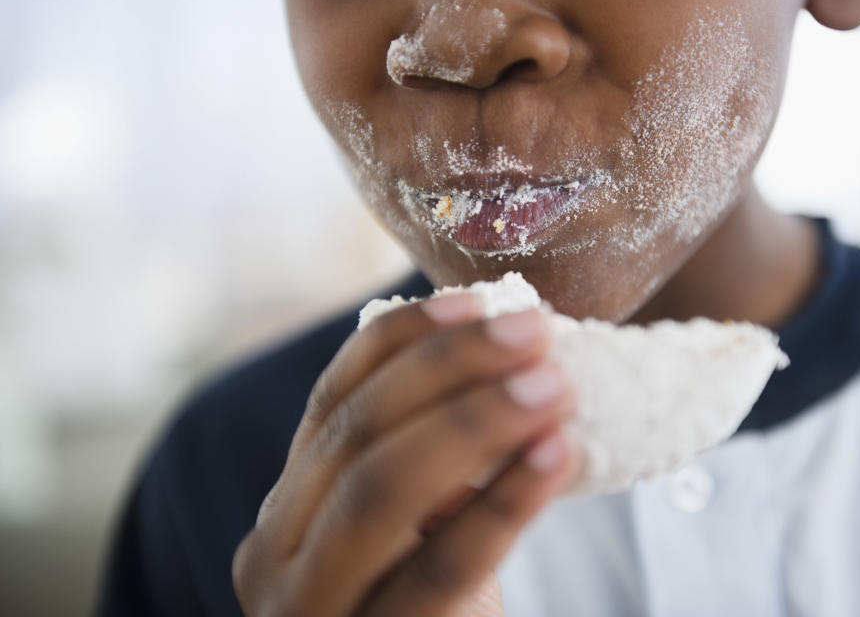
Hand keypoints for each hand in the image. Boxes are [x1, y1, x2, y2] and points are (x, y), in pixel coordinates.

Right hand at [232, 293, 579, 615]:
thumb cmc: (432, 612)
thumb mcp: (417, 531)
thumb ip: (435, 460)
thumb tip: (514, 357)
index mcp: (289, 510)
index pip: (335, 400)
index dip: (407, 343)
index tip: (483, 301)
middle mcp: (276, 556)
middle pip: (354, 435)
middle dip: (449, 372)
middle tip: (537, 336)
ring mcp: (311, 610)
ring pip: (378, 492)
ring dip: (474, 424)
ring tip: (555, 386)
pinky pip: (438, 569)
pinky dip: (502, 504)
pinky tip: (557, 456)